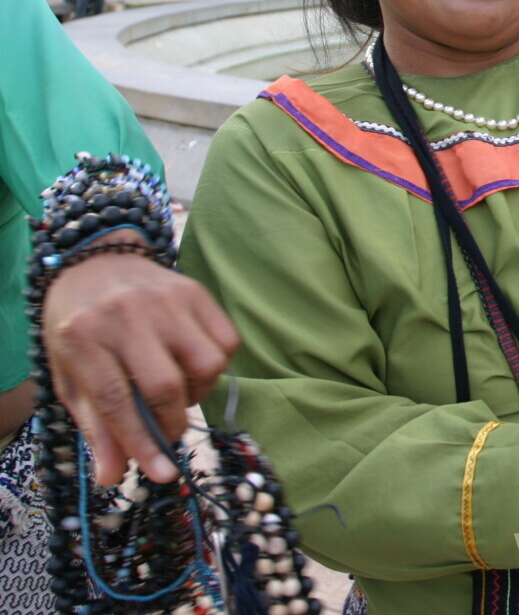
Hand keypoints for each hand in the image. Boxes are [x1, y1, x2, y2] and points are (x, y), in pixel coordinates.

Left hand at [44, 252, 238, 485]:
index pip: (115, 401)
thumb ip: (94, 425)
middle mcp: (125, 315)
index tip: (162, 473)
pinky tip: (194, 365)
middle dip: (172, 423)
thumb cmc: (79, 328)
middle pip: (165, 385)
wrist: (94, 262)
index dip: (140, 442)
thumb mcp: (70, 376)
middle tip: (169, 432)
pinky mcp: (195, 291)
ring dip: (199, 391)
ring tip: (180, 391)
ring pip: (207, 364)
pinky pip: (226, 340)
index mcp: (82, 337)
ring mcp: (165, 300)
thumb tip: (113, 477)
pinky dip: (217, 365)